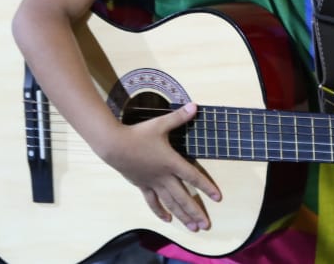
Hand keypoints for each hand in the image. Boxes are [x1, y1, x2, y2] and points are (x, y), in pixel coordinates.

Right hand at [100, 102, 221, 230]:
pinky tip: (168, 221)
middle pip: (183, 197)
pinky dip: (160, 211)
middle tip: (206, 226)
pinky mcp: (142, 185)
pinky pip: (153, 202)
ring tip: (193, 228)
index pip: (193, 176)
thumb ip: (179, 117)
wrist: (114, 145)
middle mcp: (164, 176)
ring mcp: (152, 183)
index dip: (207, 187)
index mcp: (171, 162)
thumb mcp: (160, 123)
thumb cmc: (138, 134)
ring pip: (170, 203)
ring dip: (182, 216)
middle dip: (195, 212)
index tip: (218, 198)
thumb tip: (195, 106)